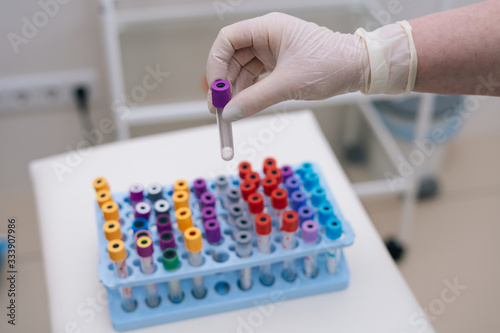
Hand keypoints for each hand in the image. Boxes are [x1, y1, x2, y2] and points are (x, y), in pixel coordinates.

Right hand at [206, 12, 368, 121]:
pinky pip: (255, 77)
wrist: (357, 68)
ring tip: (231, 112)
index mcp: (268, 28)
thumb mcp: (288, 84)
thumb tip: (230, 113)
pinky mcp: (278, 64)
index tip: (215, 89)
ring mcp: (272, 50)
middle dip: (224, 82)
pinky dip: (248, 92)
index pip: (227, 40)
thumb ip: (255, 99)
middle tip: (219, 108)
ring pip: (242, 69)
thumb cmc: (330, 64)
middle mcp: (267, 36)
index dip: (215, 64)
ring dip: (235, 90)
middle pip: (232, 57)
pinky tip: (244, 106)